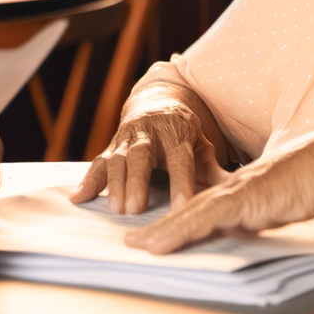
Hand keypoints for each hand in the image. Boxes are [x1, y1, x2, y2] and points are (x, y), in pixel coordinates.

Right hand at [70, 83, 229, 213]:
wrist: (157, 103)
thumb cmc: (184, 133)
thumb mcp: (202, 146)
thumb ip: (214, 170)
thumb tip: (235, 191)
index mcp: (176, 133)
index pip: (180, 159)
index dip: (181, 182)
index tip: (182, 206)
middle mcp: (148, 133)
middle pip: (142, 156)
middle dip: (138, 181)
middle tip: (136, 208)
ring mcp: (126, 139)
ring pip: (118, 159)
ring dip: (115, 184)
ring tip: (118, 210)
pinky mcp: (110, 147)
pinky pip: (97, 163)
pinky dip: (87, 181)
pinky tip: (78, 198)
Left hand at [124, 126, 313, 254]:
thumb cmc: (311, 179)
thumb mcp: (276, 199)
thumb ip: (256, 211)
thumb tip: (241, 226)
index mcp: (238, 186)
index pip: (201, 204)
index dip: (178, 217)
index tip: (159, 230)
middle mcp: (230, 187)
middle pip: (187, 209)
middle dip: (160, 226)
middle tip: (134, 240)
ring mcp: (233, 192)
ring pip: (188, 214)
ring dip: (161, 231)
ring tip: (138, 244)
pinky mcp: (241, 200)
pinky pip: (201, 219)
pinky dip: (178, 231)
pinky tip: (160, 243)